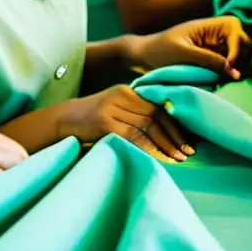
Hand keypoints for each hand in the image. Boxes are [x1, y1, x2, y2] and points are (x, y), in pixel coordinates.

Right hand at [68, 85, 193, 161]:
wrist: (62, 120)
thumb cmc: (91, 120)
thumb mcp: (115, 110)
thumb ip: (135, 114)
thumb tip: (166, 132)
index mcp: (127, 91)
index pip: (158, 107)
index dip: (176, 125)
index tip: (189, 141)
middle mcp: (121, 95)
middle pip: (155, 115)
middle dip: (174, 136)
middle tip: (188, 153)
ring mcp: (111, 107)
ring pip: (147, 125)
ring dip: (165, 144)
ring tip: (178, 159)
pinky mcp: (103, 121)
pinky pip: (132, 135)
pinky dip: (148, 148)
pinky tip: (158, 159)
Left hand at [128, 16, 251, 79]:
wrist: (142, 56)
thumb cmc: (159, 50)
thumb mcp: (183, 54)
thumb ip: (208, 60)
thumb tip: (234, 71)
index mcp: (208, 25)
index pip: (235, 28)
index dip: (237, 46)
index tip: (229, 66)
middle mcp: (215, 33)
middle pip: (243, 40)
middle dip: (242, 57)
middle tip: (233, 77)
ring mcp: (215, 46)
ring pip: (240, 54)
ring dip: (238, 66)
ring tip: (229, 81)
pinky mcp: (212, 59)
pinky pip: (230, 64)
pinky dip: (231, 72)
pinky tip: (224, 82)